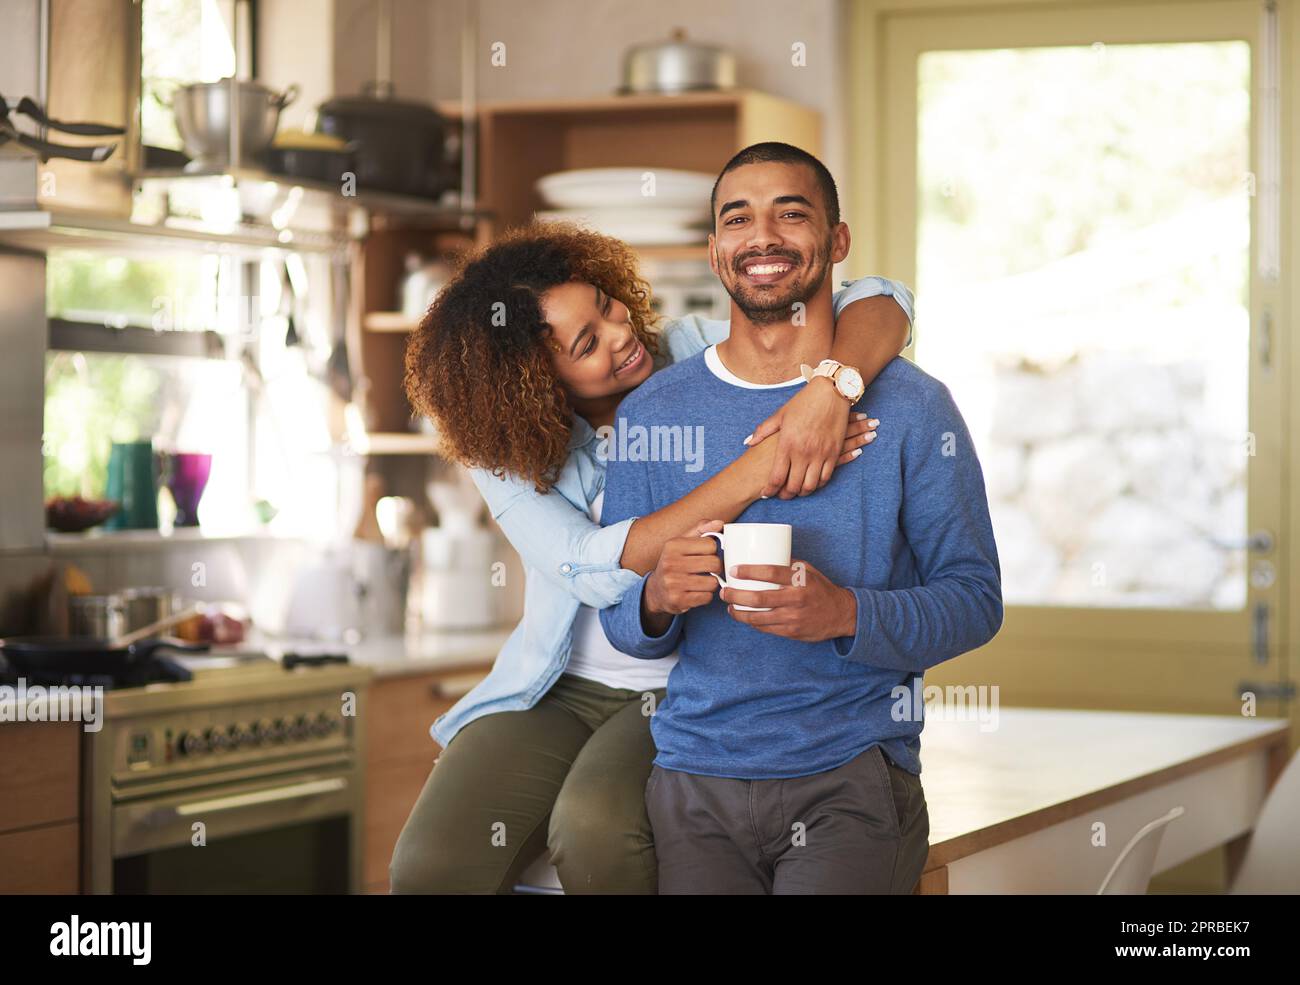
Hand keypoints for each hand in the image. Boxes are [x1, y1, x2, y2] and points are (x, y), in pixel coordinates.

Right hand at [644, 519, 724, 616]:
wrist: (656, 590)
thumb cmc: (674, 563)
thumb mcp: (682, 542)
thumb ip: (701, 530)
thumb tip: (719, 523)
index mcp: (673, 545)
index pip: (711, 545)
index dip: (713, 551)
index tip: (705, 555)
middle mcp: (671, 563)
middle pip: (714, 563)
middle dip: (716, 567)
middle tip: (709, 569)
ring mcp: (673, 583)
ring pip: (712, 582)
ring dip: (711, 583)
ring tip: (702, 581)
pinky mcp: (678, 600)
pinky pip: (707, 597)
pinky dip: (706, 595)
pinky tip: (697, 592)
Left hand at [720, 558, 857, 641]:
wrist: (841, 614)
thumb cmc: (820, 588)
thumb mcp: (808, 571)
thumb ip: (787, 565)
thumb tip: (761, 554)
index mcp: (800, 580)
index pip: (771, 573)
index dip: (749, 571)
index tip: (733, 570)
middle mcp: (796, 599)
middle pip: (758, 598)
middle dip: (736, 595)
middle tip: (725, 591)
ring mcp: (793, 618)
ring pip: (758, 617)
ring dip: (739, 612)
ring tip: (730, 606)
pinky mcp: (791, 632)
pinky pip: (765, 628)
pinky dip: (752, 622)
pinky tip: (744, 616)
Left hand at [745, 376, 877, 498]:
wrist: (831, 392)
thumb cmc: (804, 402)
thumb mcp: (780, 415)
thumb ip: (763, 431)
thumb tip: (748, 442)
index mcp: (787, 444)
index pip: (776, 477)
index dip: (770, 490)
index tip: (766, 493)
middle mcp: (803, 452)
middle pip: (793, 486)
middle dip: (786, 495)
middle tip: (782, 495)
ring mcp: (820, 453)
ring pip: (810, 486)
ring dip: (802, 492)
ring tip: (797, 490)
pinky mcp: (834, 452)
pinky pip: (826, 477)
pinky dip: (818, 484)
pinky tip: (812, 482)